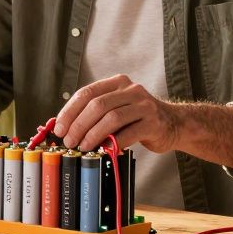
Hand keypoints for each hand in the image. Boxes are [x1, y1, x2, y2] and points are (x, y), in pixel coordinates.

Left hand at [54, 74, 178, 151]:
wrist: (173, 124)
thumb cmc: (137, 119)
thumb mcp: (117, 108)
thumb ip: (96, 113)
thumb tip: (65, 128)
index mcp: (117, 83)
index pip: (87, 93)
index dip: (70, 111)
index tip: (59, 128)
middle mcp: (131, 90)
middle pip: (97, 105)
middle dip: (79, 124)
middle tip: (69, 141)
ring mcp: (144, 105)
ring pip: (111, 118)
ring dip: (93, 134)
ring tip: (83, 146)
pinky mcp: (153, 123)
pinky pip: (128, 133)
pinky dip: (112, 143)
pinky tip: (104, 151)